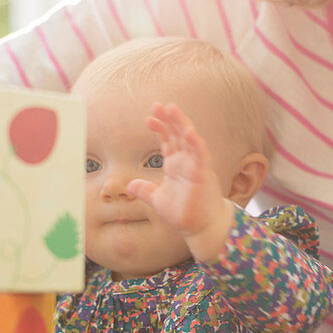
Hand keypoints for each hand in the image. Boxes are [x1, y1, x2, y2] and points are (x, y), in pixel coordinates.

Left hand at [128, 102, 232, 259]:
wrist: (200, 228)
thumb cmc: (184, 214)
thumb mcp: (158, 200)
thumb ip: (145, 191)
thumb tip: (129, 185)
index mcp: (175, 165)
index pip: (167, 141)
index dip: (159, 128)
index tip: (148, 118)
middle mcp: (186, 162)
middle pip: (177, 134)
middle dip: (168, 119)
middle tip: (158, 104)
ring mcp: (195, 165)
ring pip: (189, 138)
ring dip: (181, 123)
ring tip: (172, 108)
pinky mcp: (203, 173)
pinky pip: (200, 153)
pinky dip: (195, 141)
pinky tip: (187, 130)